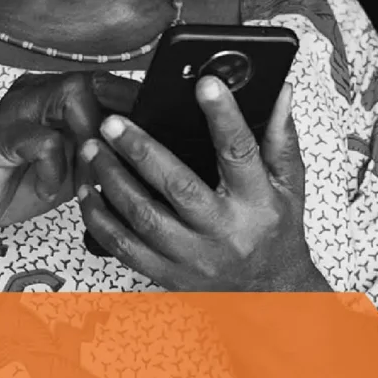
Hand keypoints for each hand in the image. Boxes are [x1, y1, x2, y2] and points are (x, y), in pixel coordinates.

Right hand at [0, 70, 140, 242]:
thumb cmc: (15, 183)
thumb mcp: (70, 167)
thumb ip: (100, 152)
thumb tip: (145, 151)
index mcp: (52, 98)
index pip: (102, 83)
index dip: (130, 102)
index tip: (153, 129)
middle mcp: (34, 95)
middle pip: (90, 81)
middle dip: (113, 119)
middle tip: (117, 157)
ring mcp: (15, 112)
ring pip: (69, 96)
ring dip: (89, 138)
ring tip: (86, 173)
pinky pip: (42, 140)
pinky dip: (54, 168)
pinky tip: (48, 190)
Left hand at [77, 76, 323, 291]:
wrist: (271, 293)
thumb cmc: (276, 233)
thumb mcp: (289, 185)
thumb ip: (280, 137)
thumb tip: (279, 93)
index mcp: (257, 204)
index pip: (239, 153)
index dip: (223, 116)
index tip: (206, 85)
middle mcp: (225, 232)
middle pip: (178, 187)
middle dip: (141, 150)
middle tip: (114, 122)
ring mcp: (194, 257)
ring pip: (144, 218)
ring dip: (112, 180)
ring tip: (92, 149)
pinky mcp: (168, 274)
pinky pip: (125, 247)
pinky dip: (100, 219)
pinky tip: (87, 192)